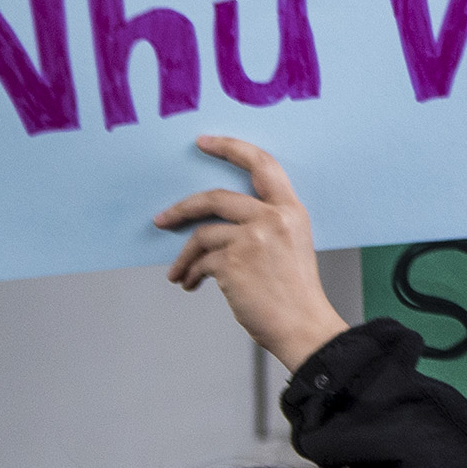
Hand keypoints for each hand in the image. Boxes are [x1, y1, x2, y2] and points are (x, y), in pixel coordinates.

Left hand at [154, 136, 348, 371]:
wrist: (302, 325)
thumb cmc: (295, 292)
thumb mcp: (292, 245)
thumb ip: (266, 225)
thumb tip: (221, 223)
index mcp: (291, 210)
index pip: (263, 164)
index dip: (231, 148)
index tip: (206, 142)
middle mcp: (273, 218)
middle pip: (215, 197)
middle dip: (182, 208)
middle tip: (163, 218)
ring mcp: (253, 238)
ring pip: (201, 234)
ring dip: (184, 255)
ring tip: (180, 271)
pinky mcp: (233, 262)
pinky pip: (200, 261)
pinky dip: (190, 273)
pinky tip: (191, 284)